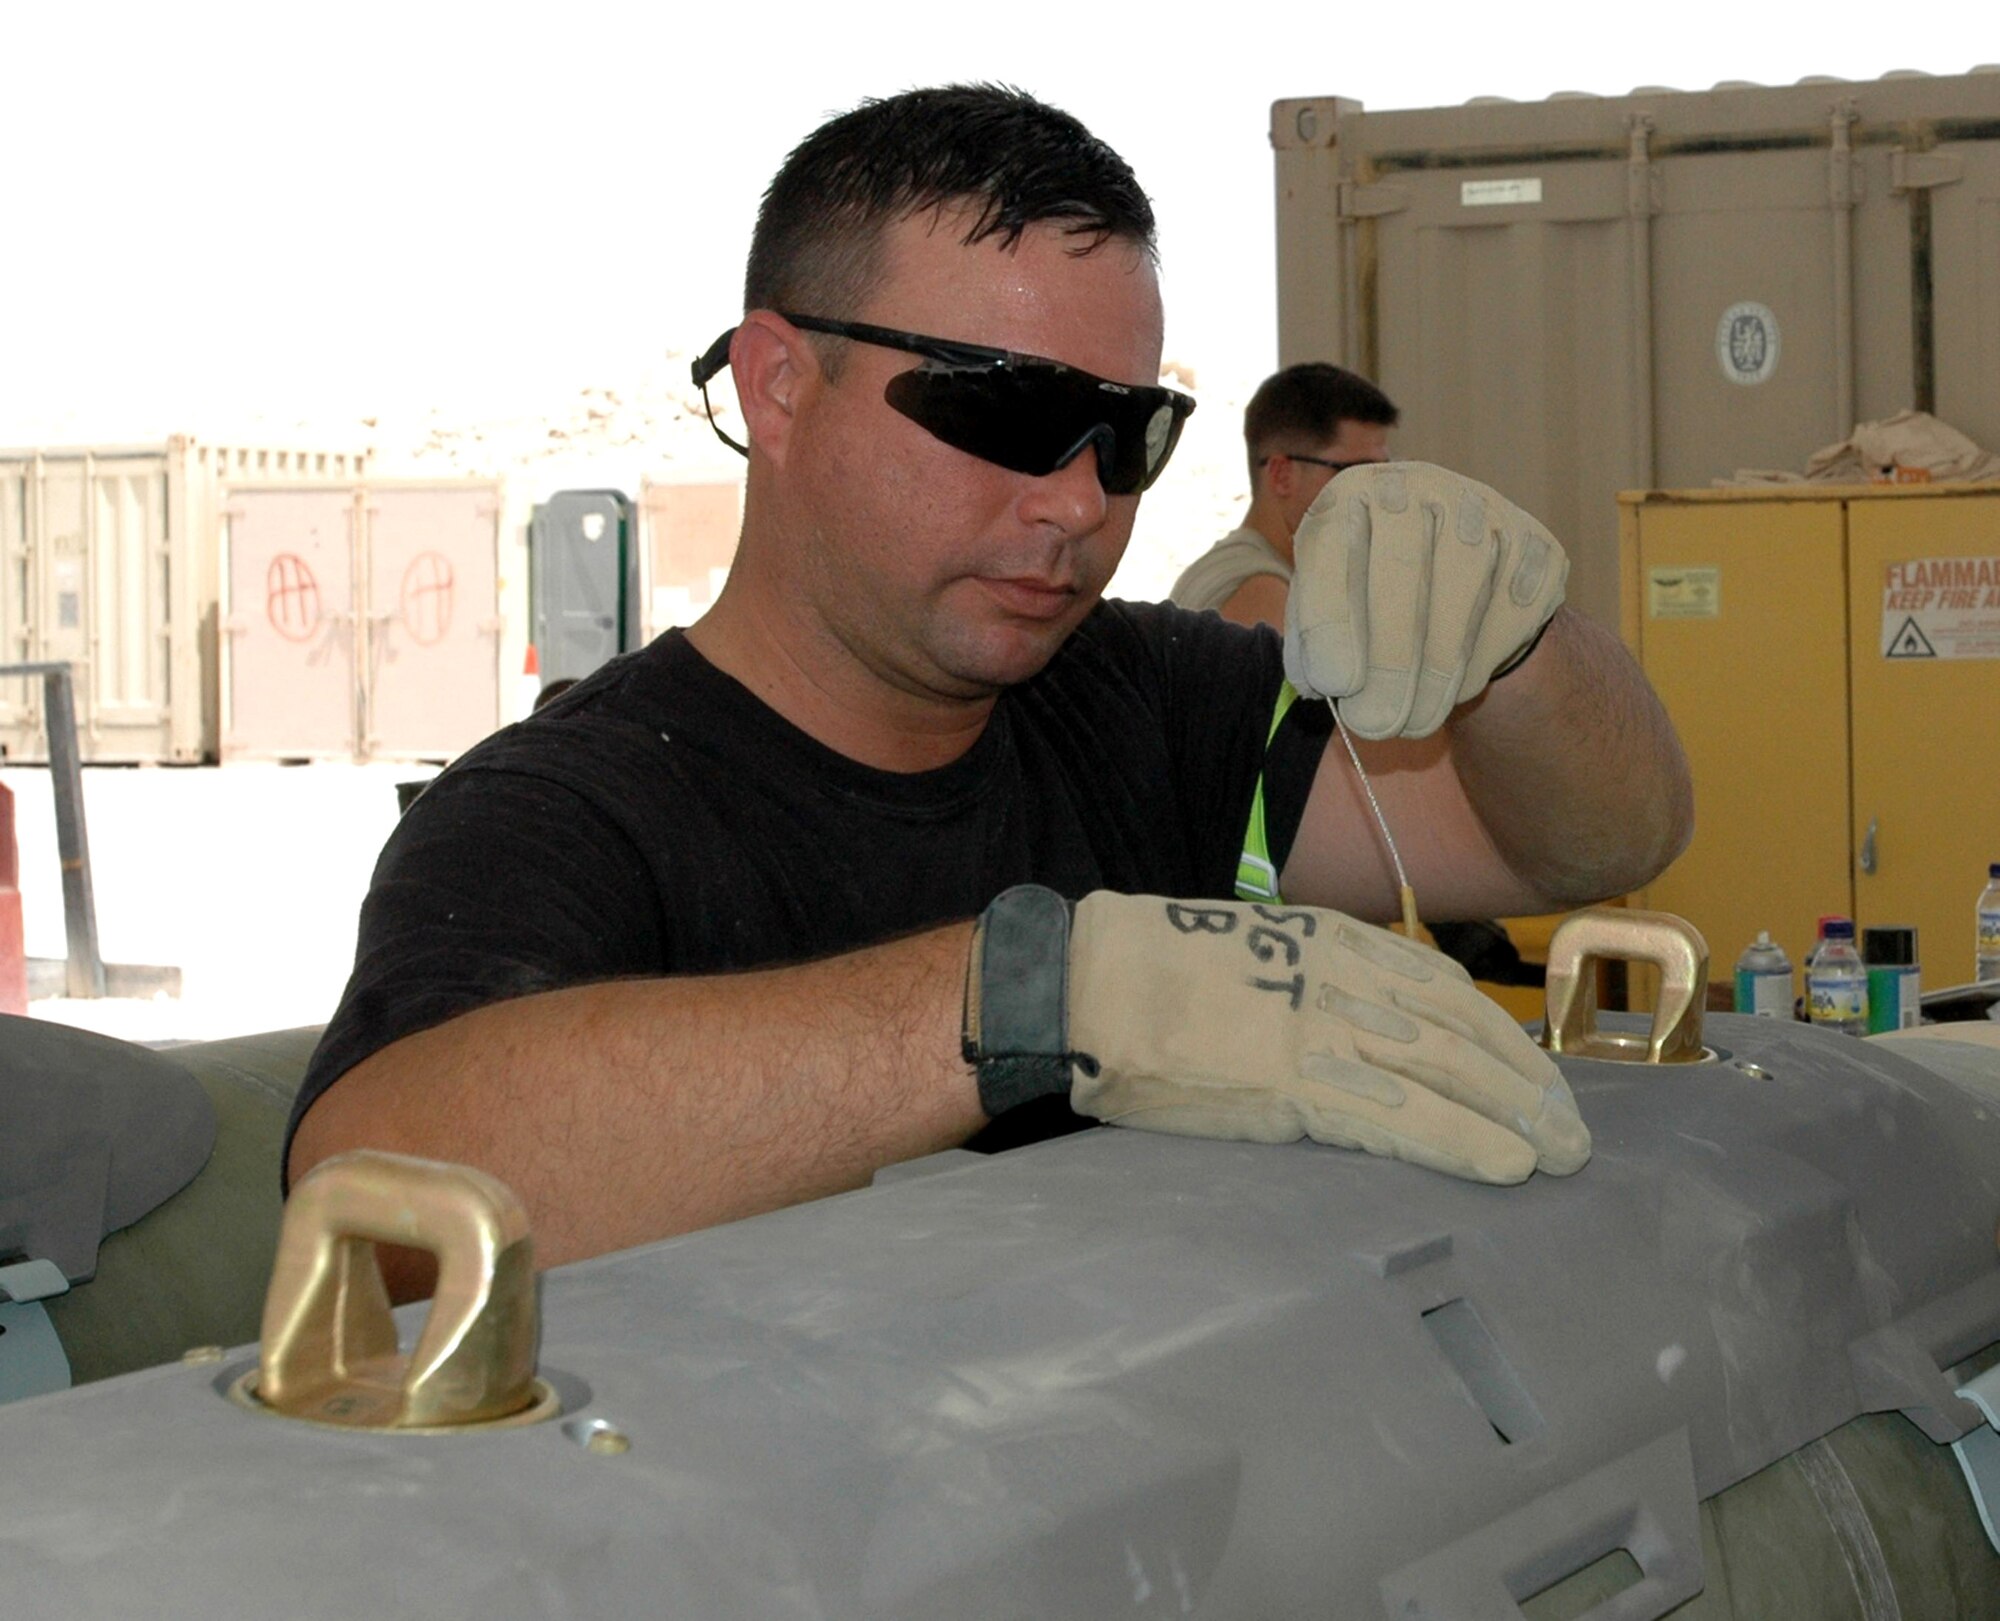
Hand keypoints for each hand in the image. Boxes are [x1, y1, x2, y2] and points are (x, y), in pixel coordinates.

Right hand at [964, 886, 1589, 1184]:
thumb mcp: (1244, 954)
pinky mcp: (1298, 1082)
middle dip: (1525, 1084)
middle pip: (1462, 1033)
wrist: (1086, 981)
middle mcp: (1342, 976)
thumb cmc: (1145, 972)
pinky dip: (1461, 1142)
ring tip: (1560, 1156)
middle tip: (1574, 1131)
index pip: (1442, 988)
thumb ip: (1303, 981)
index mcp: (1328, 940)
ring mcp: (1323, 1028)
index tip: (1535, 1073)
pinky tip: (1505, 1166)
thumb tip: (1344, 1024)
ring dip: (1514, 1118)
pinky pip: (1401, 1117)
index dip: (1500, 1035)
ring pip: (1449, 1074)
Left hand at [1284, 462, 1566, 739]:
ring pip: (1461, 595)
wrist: (1454, 578)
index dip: (1331, 622)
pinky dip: (1480, 662)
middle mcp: (1419, 487)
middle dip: (1387, 661)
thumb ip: (1312, 645)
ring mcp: (1483, 510)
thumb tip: (1319, 684)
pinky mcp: (1533, 547)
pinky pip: (1509, 612)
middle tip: (1372, 724)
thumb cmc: (1371, 597)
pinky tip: (1455, 687)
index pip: (1333, 551)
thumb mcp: (1327, 610)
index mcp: (1352, 494)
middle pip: (1402, 571)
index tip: (1334, 685)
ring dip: (1434, 675)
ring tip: (1410, 725)